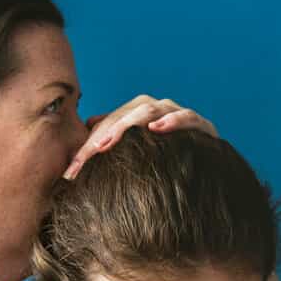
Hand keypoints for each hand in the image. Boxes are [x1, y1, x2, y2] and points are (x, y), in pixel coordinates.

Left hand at [63, 95, 217, 179]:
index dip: (87, 147)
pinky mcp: (201, 125)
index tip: (71, 172)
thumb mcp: (135, 156)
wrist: (209, 170)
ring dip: (127, 124)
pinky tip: (157, 128)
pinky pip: (186, 117)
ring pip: (149, 110)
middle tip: (85, 157)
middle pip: (124, 115)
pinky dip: (172, 120)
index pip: (108, 124)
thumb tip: (88, 124)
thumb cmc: (166, 162)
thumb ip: (113, 140)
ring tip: (108, 141)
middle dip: (101, 137)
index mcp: (138, 113)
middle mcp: (157, 108)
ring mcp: (178, 114)